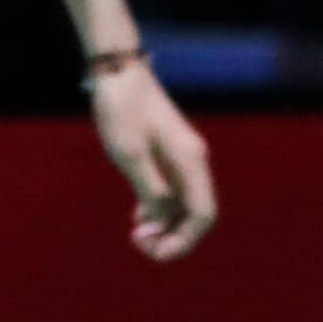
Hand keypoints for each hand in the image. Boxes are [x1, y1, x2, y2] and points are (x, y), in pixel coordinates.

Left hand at [90, 57, 219, 260]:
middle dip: (173, 237)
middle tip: (141, 245)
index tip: (153, 250)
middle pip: (197, 215)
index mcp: (190, 162)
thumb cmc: (122, 109)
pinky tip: (138, 218)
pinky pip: (173, 193)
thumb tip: (159, 225)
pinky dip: (159, 210)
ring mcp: (182, 160)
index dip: (183, 240)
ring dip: (165, 226)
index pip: (203, 215)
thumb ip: (150, 193)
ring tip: (136, 235)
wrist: (119, 72)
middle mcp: (193, 163)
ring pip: (184, 207)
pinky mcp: (169, 156)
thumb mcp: (130, 155)